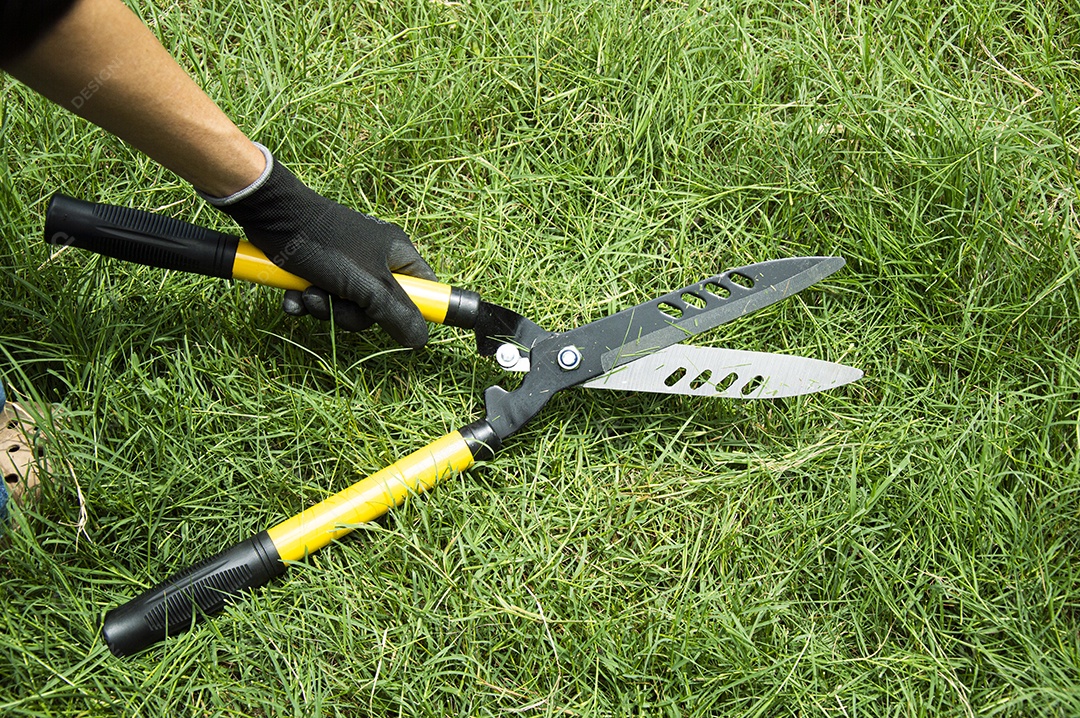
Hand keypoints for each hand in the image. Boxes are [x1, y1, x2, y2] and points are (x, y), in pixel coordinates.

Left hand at [209, 154, 436, 346]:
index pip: (424, 289)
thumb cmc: (325, 245)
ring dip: (324, 308)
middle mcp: (376, 259)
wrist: (272, 216)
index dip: (416, 311)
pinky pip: (322, 298)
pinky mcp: (320, 268)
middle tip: (335, 303)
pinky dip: (306, 302)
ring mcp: (347, 264)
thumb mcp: (366, 285)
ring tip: (308, 292)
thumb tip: (421, 340)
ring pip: (347, 307)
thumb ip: (396, 314)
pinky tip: (292, 296)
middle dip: (351, 313)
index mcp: (397, 255)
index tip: (400, 327)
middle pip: (380, 307)